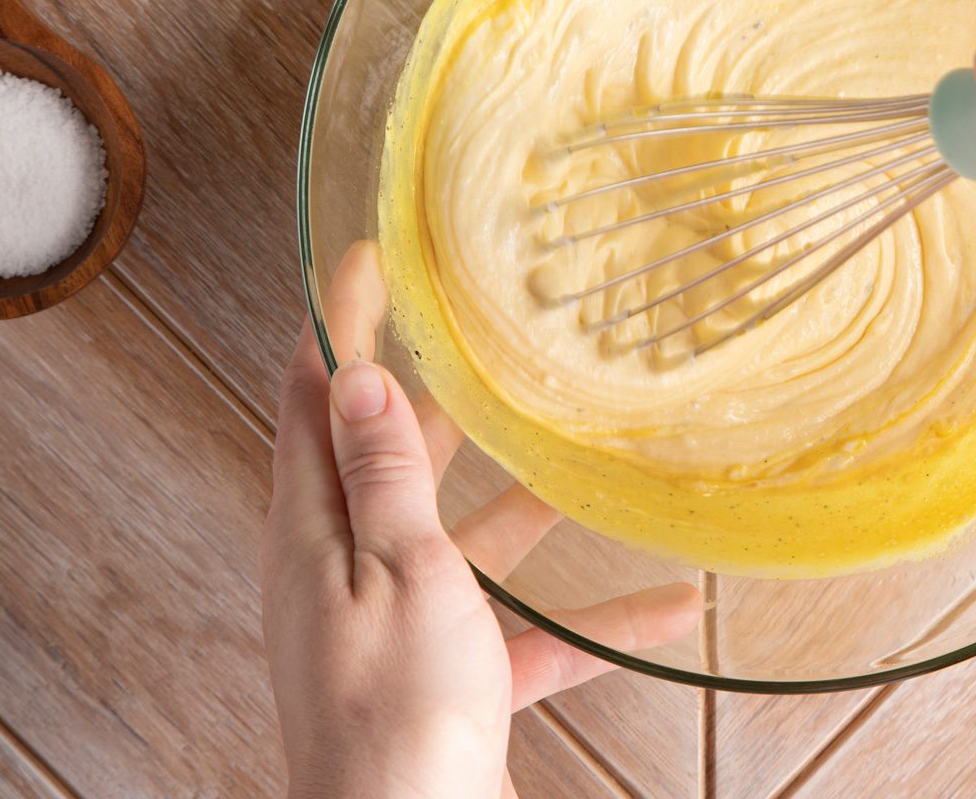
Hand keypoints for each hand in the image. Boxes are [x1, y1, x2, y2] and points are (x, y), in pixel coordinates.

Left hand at [261, 241, 701, 797]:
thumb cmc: (395, 715)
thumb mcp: (400, 569)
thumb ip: (386, 476)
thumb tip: (357, 380)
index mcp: (315, 532)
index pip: (311, 399)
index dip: (333, 323)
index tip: (361, 260)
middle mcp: (348, 574)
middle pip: (388, 463)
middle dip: (436, 399)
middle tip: (475, 336)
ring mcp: (400, 630)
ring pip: (465, 543)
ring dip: (526, 506)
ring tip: (587, 459)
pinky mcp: (450, 682)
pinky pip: (523, 634)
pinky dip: (585, 623)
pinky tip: (664, 608)